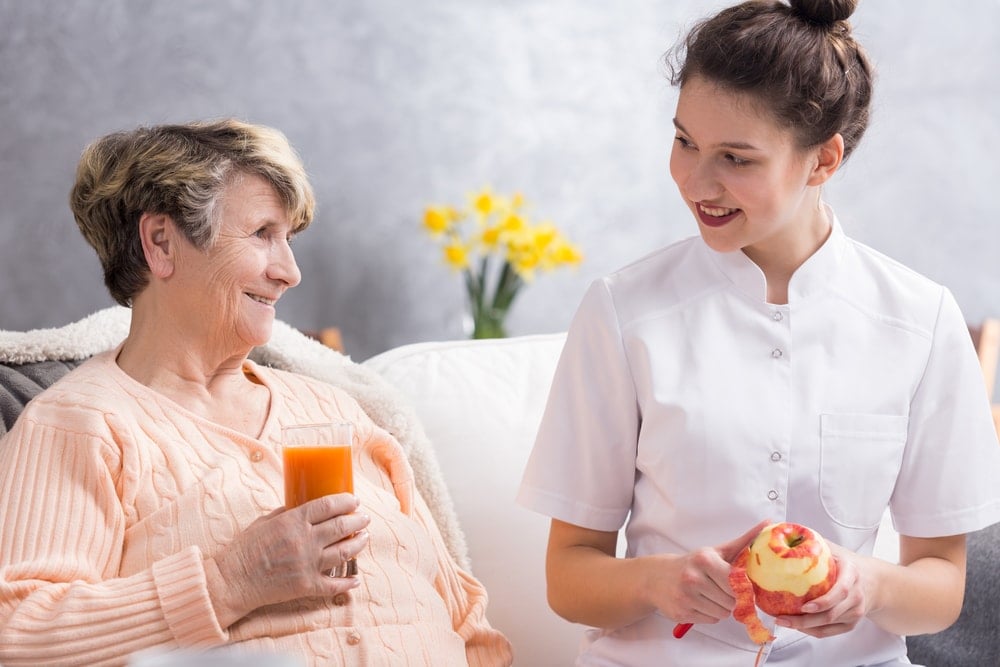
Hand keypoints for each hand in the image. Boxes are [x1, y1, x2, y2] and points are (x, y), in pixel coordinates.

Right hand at [210, 493, 370, 623]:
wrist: (232, 581)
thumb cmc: (245, 548)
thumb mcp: (265, 521)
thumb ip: (288, 513)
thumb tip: (306, 506)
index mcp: (293, 521)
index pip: (328, 505)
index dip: (346, 501)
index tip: (354, 500)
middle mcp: (305, 540)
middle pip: (342, 526)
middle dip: (358, 520)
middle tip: (364, 518)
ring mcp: (307, 564)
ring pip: (344, 551)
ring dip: (359, 543)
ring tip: (364, 538)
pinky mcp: (306, 586)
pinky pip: (334, 584)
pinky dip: (348, 582)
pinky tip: (355, 578)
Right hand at [658, 519, 771, 625]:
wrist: (656, 577)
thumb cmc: (692, 563)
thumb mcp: (716, 551)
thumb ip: (744, 540)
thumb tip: (768, 524)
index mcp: (704, 560)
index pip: (736, 582)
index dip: (742, 587)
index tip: (740, 585)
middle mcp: (693, 578)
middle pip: (731, 601)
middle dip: (731, 598)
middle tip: (722, 590)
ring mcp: (685, 597)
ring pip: (722, 613)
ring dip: (721, 607)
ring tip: (711, 596)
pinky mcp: (681, 614)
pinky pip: (711, 620)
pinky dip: (710, 614)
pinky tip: (701, 603)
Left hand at [774, 542, 868, 637]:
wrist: (872, 580)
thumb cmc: (846, 563)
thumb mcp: (833, 548)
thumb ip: (812, 541)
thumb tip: (781, 528)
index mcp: (852, 574)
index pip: (841, 591)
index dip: (823, 601)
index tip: (804, 606)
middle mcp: (856, 596)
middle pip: (831, 614)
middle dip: (805, 620)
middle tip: (782, 618)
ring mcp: (855, 612)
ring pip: (828, 625)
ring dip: (804, 626)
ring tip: (782, 621)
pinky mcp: (850, 624)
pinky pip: (829, 632)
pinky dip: (811, 631)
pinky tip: (795, 625)